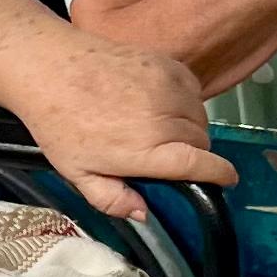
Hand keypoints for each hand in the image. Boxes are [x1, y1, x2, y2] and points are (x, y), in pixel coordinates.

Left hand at [4, 31, 235, 220]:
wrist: (49, 67)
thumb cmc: (59, 122)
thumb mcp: (78, 174)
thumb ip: (113, 199)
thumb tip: (144, 214)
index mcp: (145, 150)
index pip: (201, 164)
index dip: (220, 174)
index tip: (227, 179)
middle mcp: (163, 117)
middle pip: (201, 141)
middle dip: (191, 152)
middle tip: (162, 154)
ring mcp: (166, 86)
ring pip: (200, 115)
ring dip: (190, 126)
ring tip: (159, 127)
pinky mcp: (165, 63)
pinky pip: (192, 88)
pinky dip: (185, 99)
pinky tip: (160, 103)